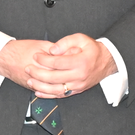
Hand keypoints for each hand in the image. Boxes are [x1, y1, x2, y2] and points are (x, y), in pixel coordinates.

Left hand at [0, 35, 114, 97]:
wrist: (106, 62)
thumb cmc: (92, 49)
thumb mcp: (81, 39)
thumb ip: (65, 42)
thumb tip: (52, 50)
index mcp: (80, 62)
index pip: (57, 63)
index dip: (44, 60)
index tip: (35, 55)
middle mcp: (79, 76)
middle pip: (54, 77)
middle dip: (38, 73)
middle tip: (28, 68)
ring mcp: (78, 85)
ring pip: (56, 89)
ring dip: (41, 86)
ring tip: (29, 81)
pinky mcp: (77, 91)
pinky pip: (61, 95)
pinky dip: (48, 95)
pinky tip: (38, 92)